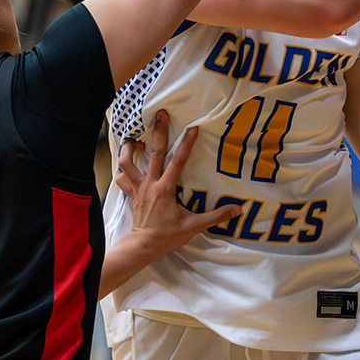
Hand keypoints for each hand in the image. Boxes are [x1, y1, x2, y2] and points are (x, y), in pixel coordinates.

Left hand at [116, 110, 239, 257]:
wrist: (144, 246)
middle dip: (158, 131)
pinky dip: (123, 168)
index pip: (178, 162)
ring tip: (135, 138)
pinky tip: (128, 160)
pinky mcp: (131, 193)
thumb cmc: (168, 235)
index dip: (186, 144)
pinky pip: (122, 177)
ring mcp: (138, 188)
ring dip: (129, 148)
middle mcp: (150, 184)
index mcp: (165, 189)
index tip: (192, 128)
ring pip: (127, 162)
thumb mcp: (194, 226)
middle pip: (152, 152)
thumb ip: (216, 216)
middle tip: (160, 113)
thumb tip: (237, 209)